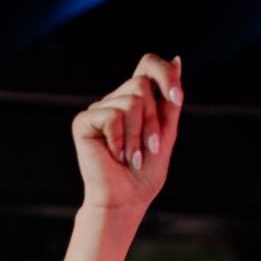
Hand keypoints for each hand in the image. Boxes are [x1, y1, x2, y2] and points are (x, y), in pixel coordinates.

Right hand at [72, 54, 182, 215]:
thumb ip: (170, 100)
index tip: (177, 100)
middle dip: (153, 121)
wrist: (125, 200)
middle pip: (142, 85)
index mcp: (135, 100)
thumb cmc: (145, 173)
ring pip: (131, 101)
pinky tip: (115, 156)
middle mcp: (115, 100)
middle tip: (149, 149)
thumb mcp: (166, 132)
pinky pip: (112, 115)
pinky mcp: (83, 121)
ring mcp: (98, 109)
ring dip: (138, 135)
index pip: (148, 65)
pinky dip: (120, 140)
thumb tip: (176, 60)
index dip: (164, 74)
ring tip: (132, 158)